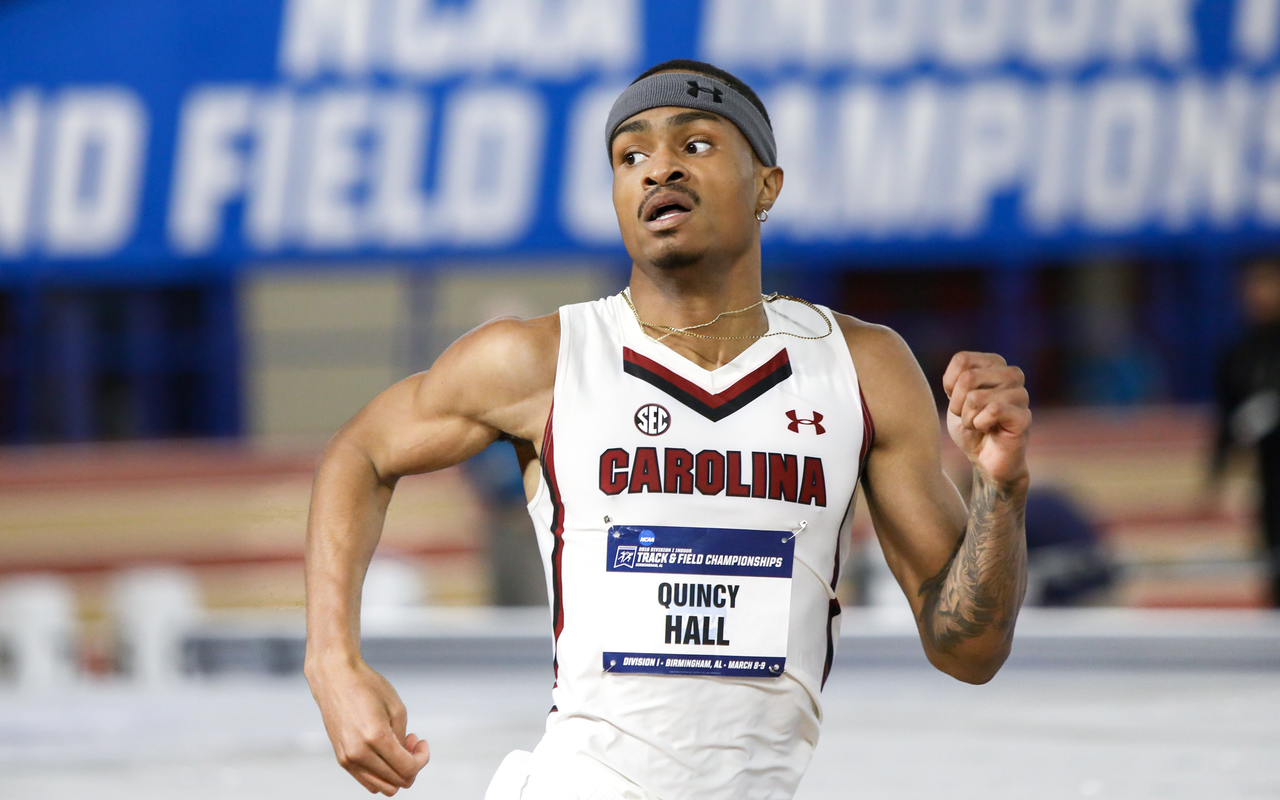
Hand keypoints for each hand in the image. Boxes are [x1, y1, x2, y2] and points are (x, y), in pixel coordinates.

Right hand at [306, 658, 430, 794]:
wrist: (335, 678)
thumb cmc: (366, 687)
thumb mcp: (397, 709)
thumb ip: (403, 740)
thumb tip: (405, 760)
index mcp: (375, 738)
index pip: (407, 769)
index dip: (422, 759)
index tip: (422, 742)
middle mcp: (358, 753)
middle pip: (397, 782)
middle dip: (412, 766)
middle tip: (412, 743)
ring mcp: (347, 759)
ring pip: (382, 787)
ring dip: (396, 773)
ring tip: (399, 747)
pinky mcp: (341, 759)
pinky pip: (368, 781)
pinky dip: (382, 773)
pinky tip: (385, 751)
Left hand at [942, 352, 1030, 487]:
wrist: (985, 459)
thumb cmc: (970, 425)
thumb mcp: (954, 397)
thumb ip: (956, 378)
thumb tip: (961, 366)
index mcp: (996, 364)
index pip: (962, 360)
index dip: (951, 385)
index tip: (959, 400)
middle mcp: (1012, 374)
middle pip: (968, 377)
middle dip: (957, 404)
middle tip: (968, 417)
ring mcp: (1021, 394)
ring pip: (976, 397)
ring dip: (968, 418)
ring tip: (979, 425)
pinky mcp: (1024, 417)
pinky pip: (992, 410)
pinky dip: (979, 424)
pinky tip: (988, 430)